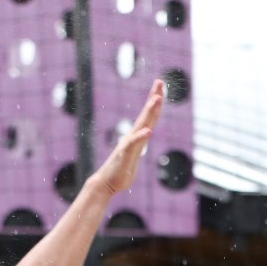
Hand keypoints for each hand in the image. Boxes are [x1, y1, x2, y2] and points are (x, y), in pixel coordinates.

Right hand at [89, 78, 163, 196]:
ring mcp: (128, 145)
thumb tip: (144, 137)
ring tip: (157, 99)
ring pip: (141, 125)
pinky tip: (147, 131)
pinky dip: (140, 137)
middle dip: (154, 98)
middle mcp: (133, 137)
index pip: (149, 116)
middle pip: (146, 115)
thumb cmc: (120, 172)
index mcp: (137, 137)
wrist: (106, 183)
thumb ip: (139, 145)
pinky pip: (133, 144)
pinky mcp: (124, 155)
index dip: (155, 101)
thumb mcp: (134, 156)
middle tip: (159, 82)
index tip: (160, 86)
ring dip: (149, 112)